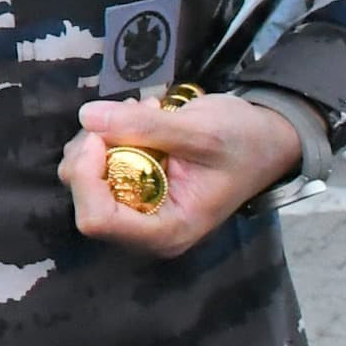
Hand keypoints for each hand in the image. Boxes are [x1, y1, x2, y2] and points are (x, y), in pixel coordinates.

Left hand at [62, 91, 303, 259]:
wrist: (265, 140)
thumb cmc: (244, 143)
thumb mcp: (201, 131)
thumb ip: (145, 126)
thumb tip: (88, 117)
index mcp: (167, 231)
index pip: (96, 220)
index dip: (87, 176)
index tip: (104, 136)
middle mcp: (145, 228)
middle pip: (83, 197)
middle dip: (92, 150)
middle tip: (128, 116)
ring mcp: (136, 209)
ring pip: (80, 176)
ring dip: (99, 137)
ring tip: (141, 114)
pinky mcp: (131, 188)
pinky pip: (93, 164)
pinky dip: (105, 136)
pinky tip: (138, 120)